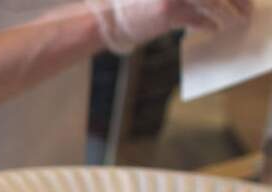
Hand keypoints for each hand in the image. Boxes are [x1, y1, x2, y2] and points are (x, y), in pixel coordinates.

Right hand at [87, 0, 252, 52]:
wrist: (108, 20)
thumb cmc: (132, 5)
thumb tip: (212, 0)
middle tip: (245, 8)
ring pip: (213, 0)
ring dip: (229, 12)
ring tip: (236, 19)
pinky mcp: (169, 10)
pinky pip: (200, 17)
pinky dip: (211, 24)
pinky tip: (214, 28)